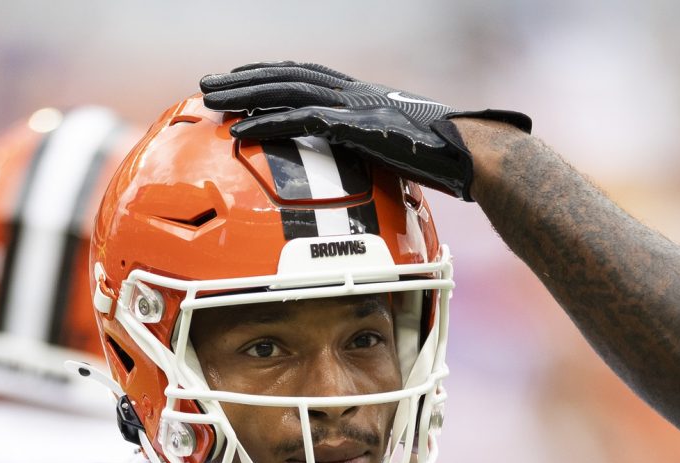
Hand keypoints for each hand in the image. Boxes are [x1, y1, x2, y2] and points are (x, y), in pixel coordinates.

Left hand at [198, 62, 528, 199]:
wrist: (471, 155)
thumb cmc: (444, 158)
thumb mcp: (399, 148)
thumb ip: (371, 150)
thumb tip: (359, 171)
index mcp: (361, 94)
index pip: (305, 74)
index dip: (269, 74)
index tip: (240, 78)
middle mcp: (353, 92)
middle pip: (286, 76)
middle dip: (244, 79)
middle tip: (208, 84)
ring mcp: (354, 106)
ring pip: (286, 92)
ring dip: (244, 96)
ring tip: (211, 101)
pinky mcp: (356, 128)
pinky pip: (301, 123)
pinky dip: (267, 126)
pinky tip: (241, 133)